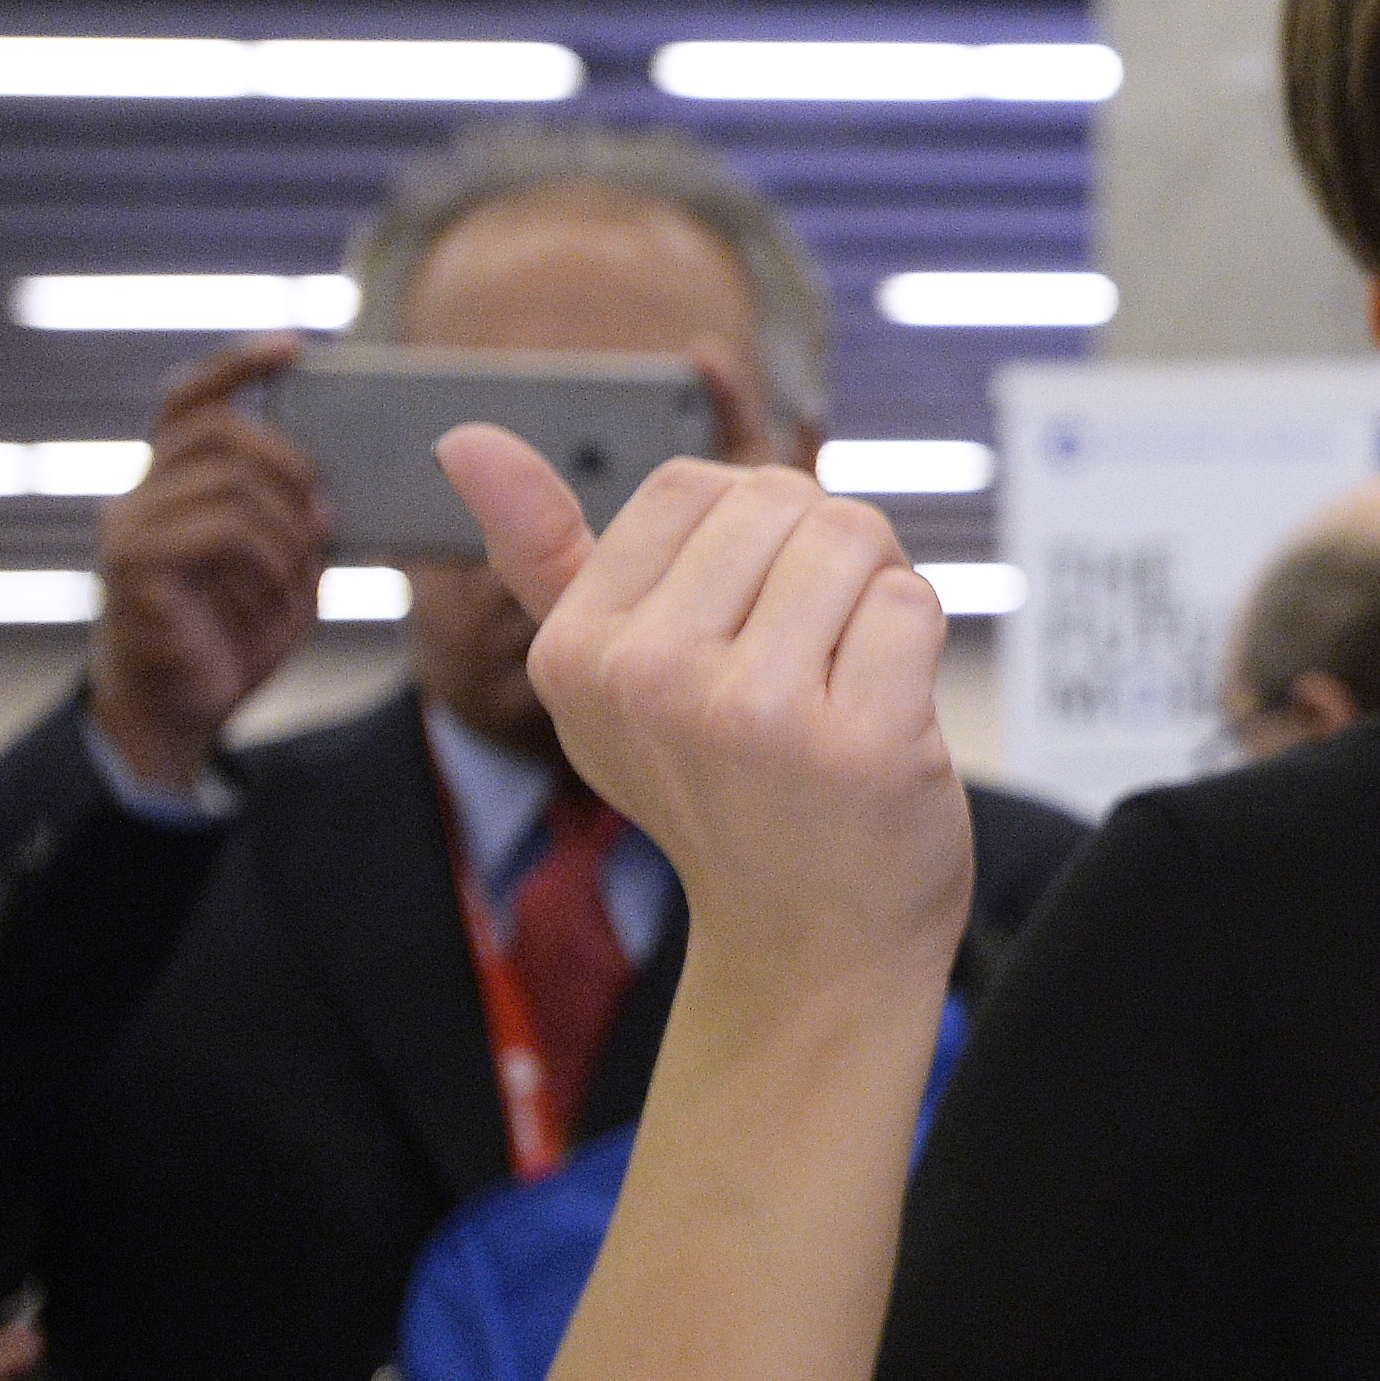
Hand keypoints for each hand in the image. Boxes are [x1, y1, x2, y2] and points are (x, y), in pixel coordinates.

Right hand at [88, 335, 325, 791]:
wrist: (181, 713)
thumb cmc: (233, 636)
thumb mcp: (284, 564)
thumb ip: (299, 516)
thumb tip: (347, 479)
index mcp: (172, 485)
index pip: (192, 400)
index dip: (241, 365)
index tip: (298, 348)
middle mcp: (138, 496)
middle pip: (220, 429)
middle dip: (291, 465)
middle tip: (325, 520)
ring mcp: (129, 529)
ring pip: (230, 482)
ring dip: (288, 532)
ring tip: (297, 580)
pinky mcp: (133, 567)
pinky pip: (223, 531)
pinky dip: (270, 564)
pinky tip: (275, 602)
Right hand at [439, 430, 967, 978]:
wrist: (812, 945)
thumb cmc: (724, 791)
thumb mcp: (608, 682)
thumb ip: (542, 555)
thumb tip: (460, 436)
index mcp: (576, 652)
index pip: (695, 485)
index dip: (754, 533)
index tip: (747, 623)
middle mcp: (648, 679)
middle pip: (785, 500)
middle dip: (826, 558)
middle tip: (808, 661)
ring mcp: (751, 715)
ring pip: (856, 539)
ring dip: (878, 598)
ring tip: (843, 686)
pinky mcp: (855, 744)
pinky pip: (912, 605)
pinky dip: (919, 647)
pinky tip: (885, 722)